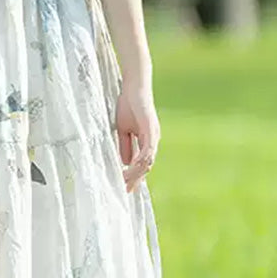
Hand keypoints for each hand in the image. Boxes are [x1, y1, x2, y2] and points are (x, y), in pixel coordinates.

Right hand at [115, 77, 159, 192]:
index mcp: (147, 141)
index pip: (142, 164)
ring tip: (126, 182)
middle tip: (125, 191)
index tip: (125, 188)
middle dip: (135, 180)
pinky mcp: (150, 129)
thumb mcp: (123, 129)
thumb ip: (125, 145)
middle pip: (147, 166)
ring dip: (136, 173)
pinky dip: (140, 160)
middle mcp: (153, 140)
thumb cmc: (128, 104)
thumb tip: (124, 162)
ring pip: (148, 161)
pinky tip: (132, 168)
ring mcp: (153, 135)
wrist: (134, 86)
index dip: (134, 177)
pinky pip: (147, 149)